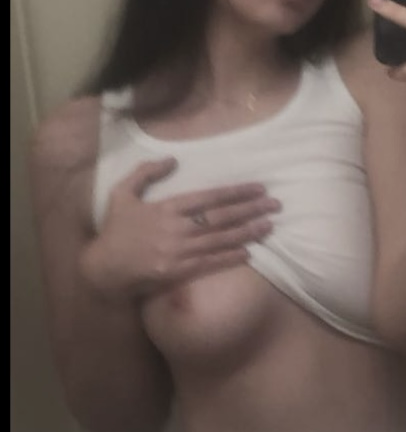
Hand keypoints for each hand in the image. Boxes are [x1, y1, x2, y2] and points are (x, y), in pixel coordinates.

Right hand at [81, 161, 281, 302]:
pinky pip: (209, 263)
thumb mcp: (122, 193)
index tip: (259, 188)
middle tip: (276, 205)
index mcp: (166, 208)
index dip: (237, 192)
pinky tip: (249, 252)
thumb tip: (172, 159)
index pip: (209, 197)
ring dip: (248, 232)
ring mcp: (178, 252)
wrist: (103, 267)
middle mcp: (176, 229)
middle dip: (251, 210)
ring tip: (269, 226)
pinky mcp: (178, 272)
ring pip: (220, 239)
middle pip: (221, 217)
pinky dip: (230, 257)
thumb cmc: (115, 229)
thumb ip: (145, 173)